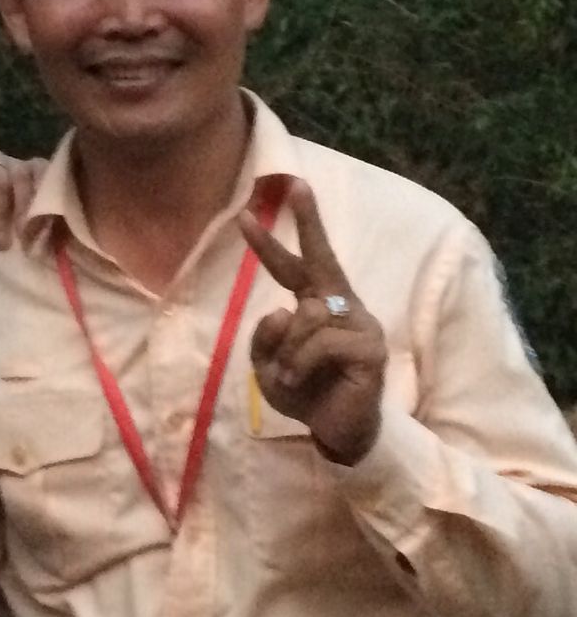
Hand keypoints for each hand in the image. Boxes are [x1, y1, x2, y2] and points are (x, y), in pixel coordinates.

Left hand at [238, 179, 386, 464]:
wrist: (335, 432)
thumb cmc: (305, 394)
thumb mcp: (268, 365)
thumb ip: (265, 338)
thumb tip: (280, 309)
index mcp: (316, 305)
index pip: (294, 266)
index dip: (270, 242)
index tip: (247, 213)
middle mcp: (341, 305)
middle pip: (322, 258)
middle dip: (310, 221)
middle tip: (298, 184)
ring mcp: (360, 324)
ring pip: (306, 315)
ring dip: (288, 350)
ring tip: (290, 378)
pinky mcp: (370, 348)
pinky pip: (320, 342)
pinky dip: (299, 364)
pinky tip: (299, 382)